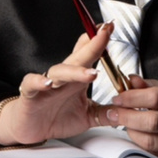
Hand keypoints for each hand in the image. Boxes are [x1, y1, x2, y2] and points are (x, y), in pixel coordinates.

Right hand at [0, 23, 114, 145]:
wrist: (30, 128)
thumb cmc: (56, 117)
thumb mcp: (87, 116)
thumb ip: (107, 113)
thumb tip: (126, 111)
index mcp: (77, 79)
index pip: (88, 55)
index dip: (99, 41)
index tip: (110, 29)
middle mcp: (63, 77)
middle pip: (78, 57)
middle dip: (92, 44)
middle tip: (104, 33)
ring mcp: (46, 83)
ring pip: (60, 71)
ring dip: (75, 71)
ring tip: (91, 74)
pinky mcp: (30, 93)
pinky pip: (32, 84)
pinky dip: (39, 82)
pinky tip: (48, 83)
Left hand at [104, 76, 157, 157]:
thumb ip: (151, 86)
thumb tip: (130, 79)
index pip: (156, 98)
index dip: (133, 98)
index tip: (117, 98)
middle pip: (153, 121)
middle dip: (127, 117)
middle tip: (112, 113)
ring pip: (152, 140)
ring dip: (131, 131)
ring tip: (122, 123)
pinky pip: (155, 151)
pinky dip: (140, 142)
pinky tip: (135, 133)